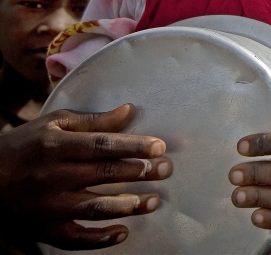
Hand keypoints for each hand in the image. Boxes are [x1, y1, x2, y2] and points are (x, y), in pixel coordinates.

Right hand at [0, 104, 171, 248]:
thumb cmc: (24, 145)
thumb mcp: (54, 124)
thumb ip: (93, 121)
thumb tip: (130, 111)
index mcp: (56, 145)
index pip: (102, 145)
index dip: (133, 146)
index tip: (159, 147)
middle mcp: (53, 175)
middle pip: (104, 174)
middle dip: (139, 172)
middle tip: (166, 169)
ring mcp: (48, 205)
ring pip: (95, 207)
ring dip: (128, 206)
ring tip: (154, 201)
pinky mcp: (43, 228)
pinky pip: (75, 238)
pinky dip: (99, 239)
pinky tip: (123, 232)